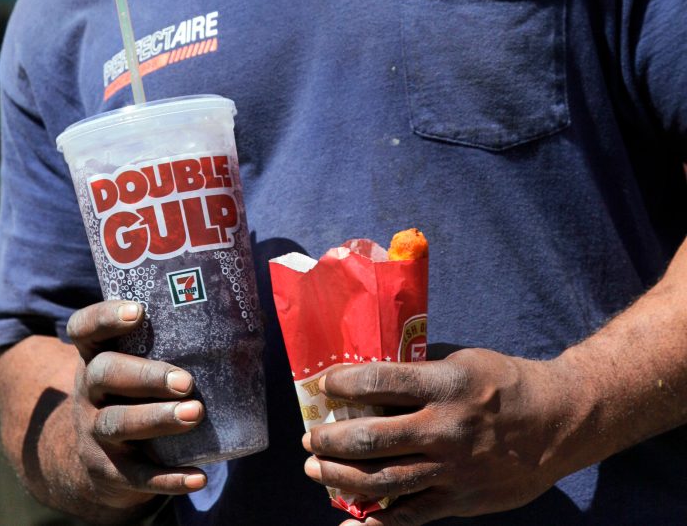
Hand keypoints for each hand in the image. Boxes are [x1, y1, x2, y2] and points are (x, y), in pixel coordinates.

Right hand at [66, 300, 206, 508]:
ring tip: (194, 414)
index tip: (138, 311)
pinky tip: (199, 476)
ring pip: (117, 423)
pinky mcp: (108, 469)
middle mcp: (89, 389)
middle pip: (104, 373)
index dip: (105, 317)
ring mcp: (94, 430)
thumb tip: (251, 319)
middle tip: (185, 381)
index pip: (84, 328)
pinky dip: (167, 478)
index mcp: (97, 354)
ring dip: (156, 419)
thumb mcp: (140, 364)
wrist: (100, 458)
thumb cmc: (138, 392)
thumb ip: (179, 341)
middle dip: (145, 375)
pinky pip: (136, 475)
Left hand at [302, 348, 579, 524]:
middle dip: (331, 440)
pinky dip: (377, 523)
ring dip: (341, 477)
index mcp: (446, 385)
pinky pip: (412, 516)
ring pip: (384, 480)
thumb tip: (368, 381)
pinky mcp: (461, 499)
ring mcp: (454, 469)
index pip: (379, 382)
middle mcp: (446, 428)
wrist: (560, 421)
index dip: (343, 383)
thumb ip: (419, 373)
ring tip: (316, 470)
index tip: (324, 385)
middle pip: (372, 438)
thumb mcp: (463, 362)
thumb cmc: (505, 383)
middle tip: (310, 439)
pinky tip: (350, 523)